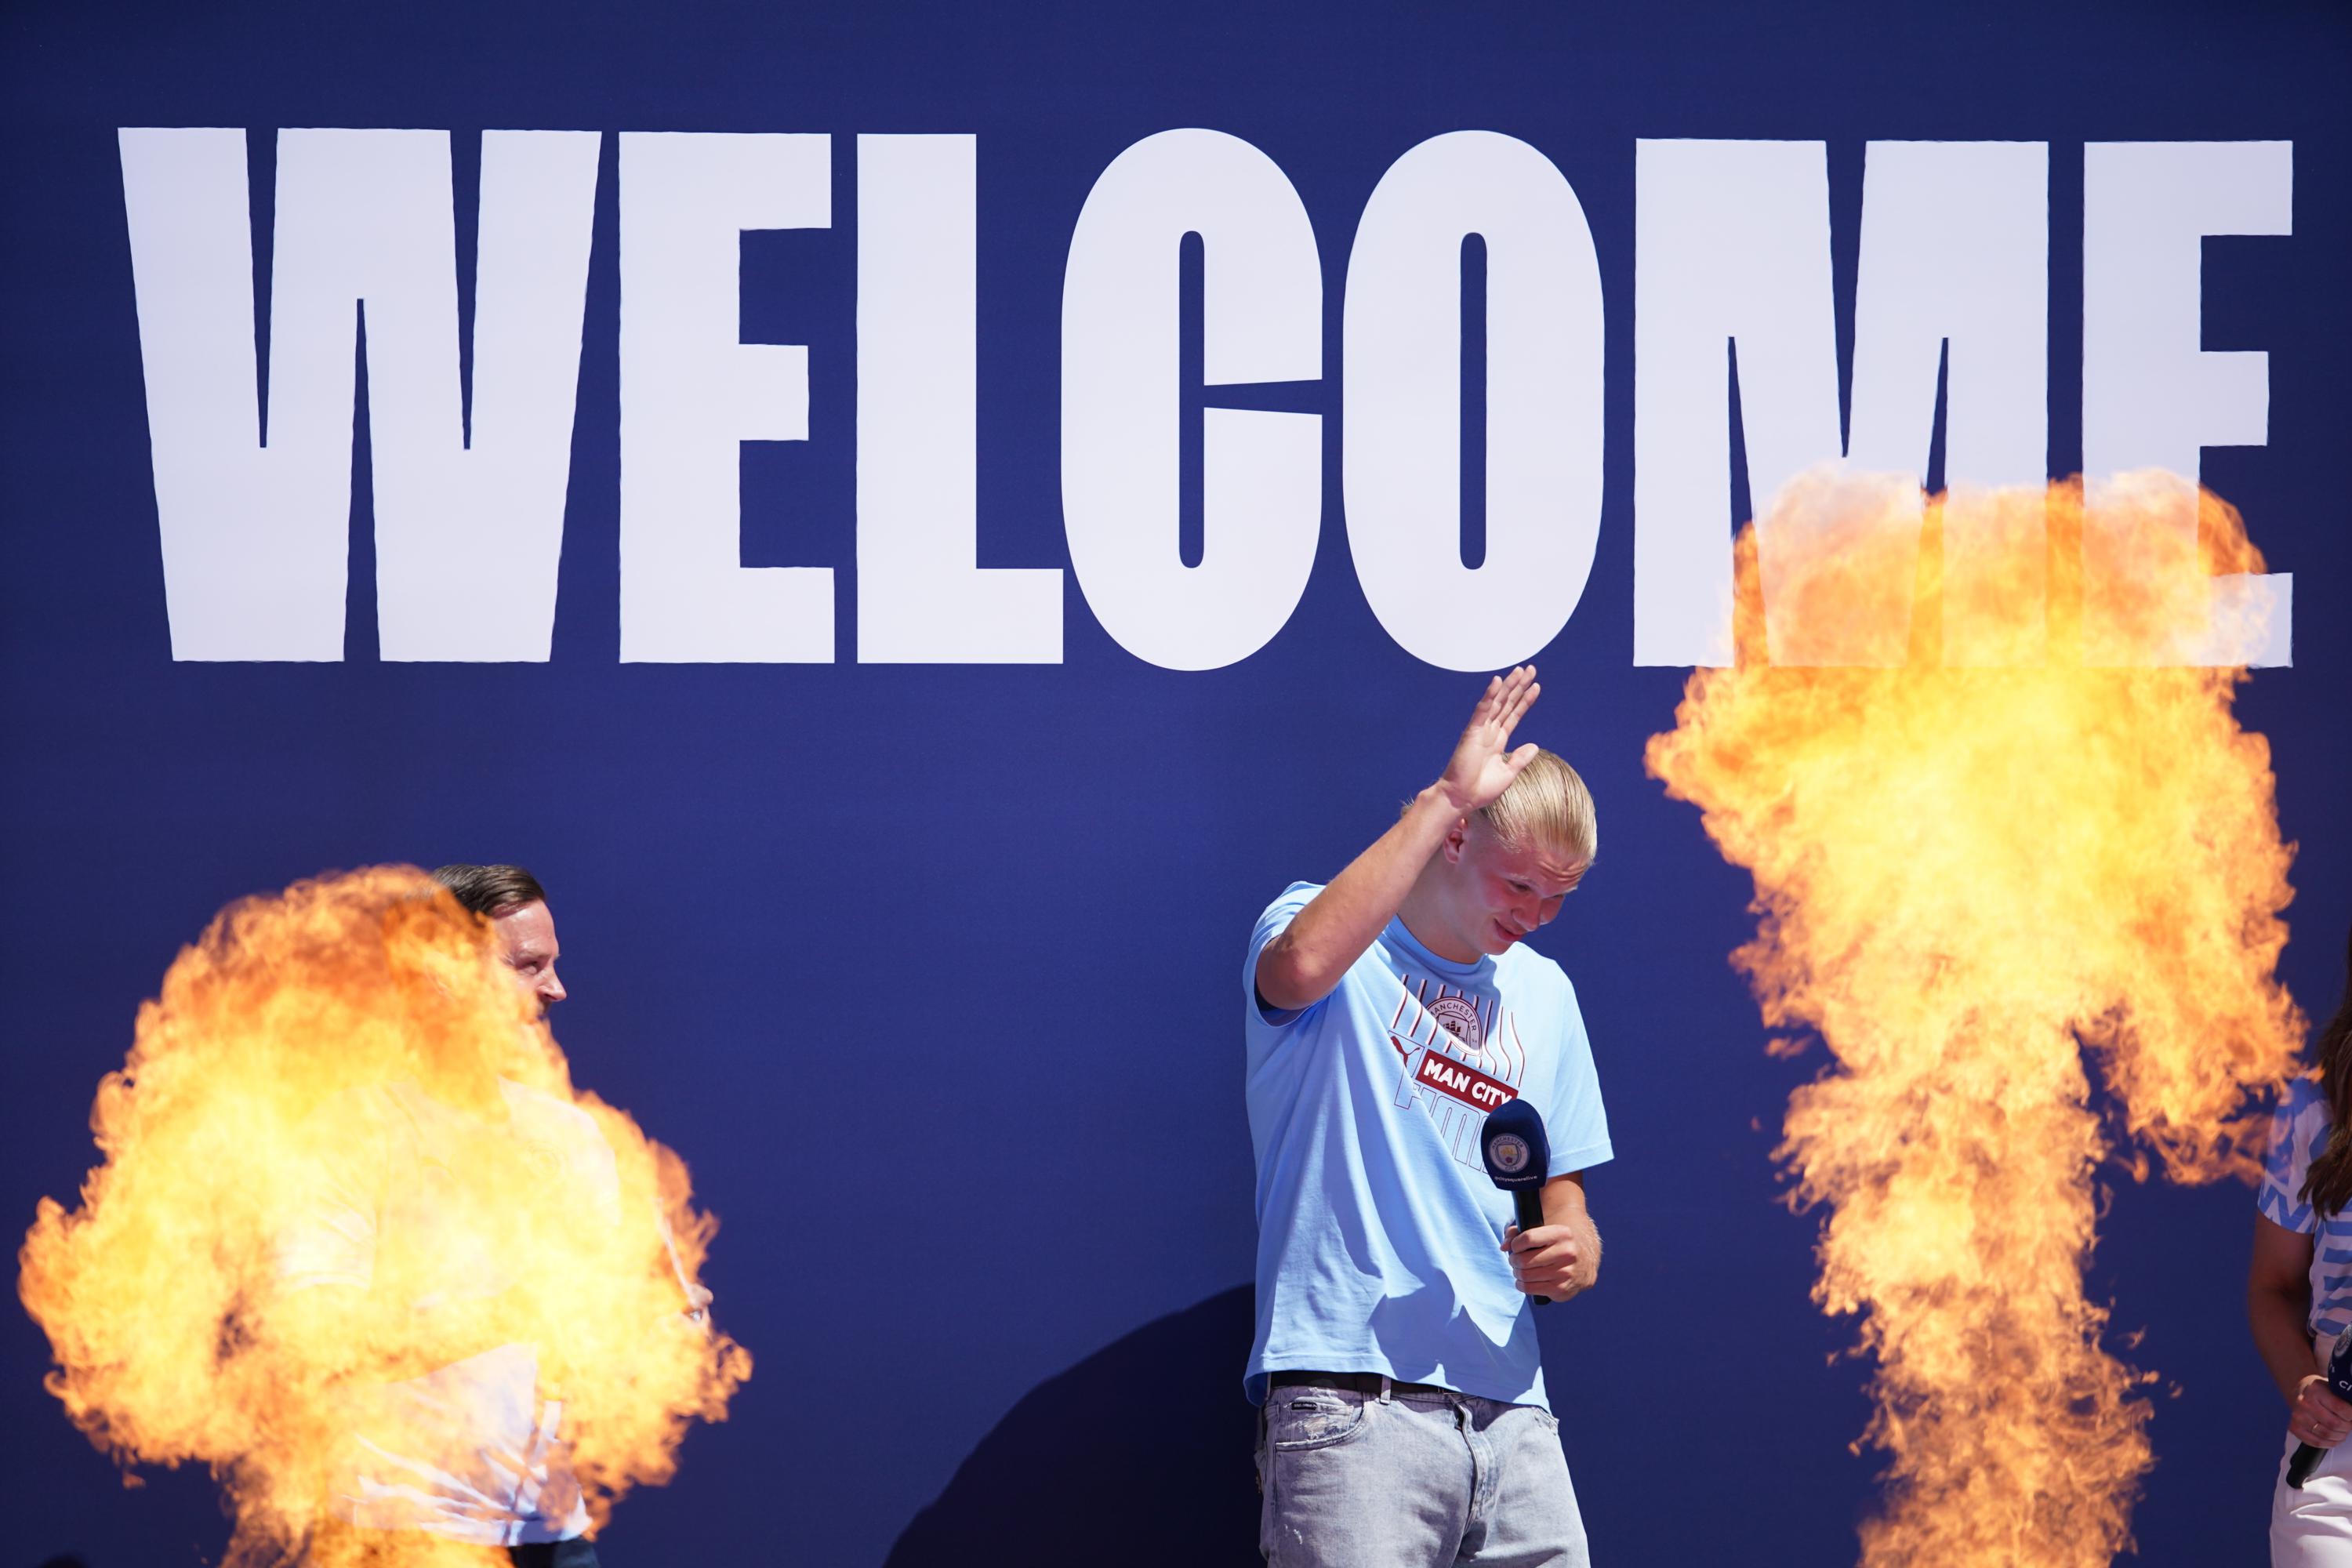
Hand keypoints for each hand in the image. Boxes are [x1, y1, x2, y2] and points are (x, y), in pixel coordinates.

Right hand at [1437, 667, 1542, 815]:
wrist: (1461, 799)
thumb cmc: (1480, 790)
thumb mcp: (1508, 774)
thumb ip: (1520, 758)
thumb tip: (1534, 745)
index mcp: (1497, 741)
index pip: (1513, 715)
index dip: (1525, 701)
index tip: (1536, 686)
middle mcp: (1489, 732)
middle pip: (1507, 703)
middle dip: (1519, 686)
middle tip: (1531, 669)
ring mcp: (1480, 731)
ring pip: (1497, 702)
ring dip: (1509, 686)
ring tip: (1521, 671)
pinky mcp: (1472, 732)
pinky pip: (1482, 710)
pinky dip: (1490, 695)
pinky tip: (1497, 682)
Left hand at [1501, 1222, 1585, 1301]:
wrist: (1586, 1260)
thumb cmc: (1558, 1243)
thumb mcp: (1544, 1229)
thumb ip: (1518, 1232)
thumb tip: (1504, 1246)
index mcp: (1562, 1234)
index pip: (1528, 1238)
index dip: (1516, 1244)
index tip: (1516, 1246)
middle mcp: (1567, 1253)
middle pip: (1524, 1260)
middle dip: (1514, 1260)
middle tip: (1515, 1260)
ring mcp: (1566, 1273)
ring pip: (1525, 1275)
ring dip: (1517, 1273)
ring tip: (1519, 1269)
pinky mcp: (1562, 1290)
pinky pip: (1531, 1289)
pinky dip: (1522, 1285)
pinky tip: (1524, 1280)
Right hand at [2293, 1374, 2351, 1447]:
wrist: (2299, 1392)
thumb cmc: (2319, 1392)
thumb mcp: (2331, 1387)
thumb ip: (2343, 1399)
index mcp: (2316, 1390)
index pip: (2340, 1408)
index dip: (2351, 1415)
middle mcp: (2304, 1403)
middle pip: (2334, 1424)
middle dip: (2347, 1427)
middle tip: (2349, 1424)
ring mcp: (2298, 1417)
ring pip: (2327, 1435)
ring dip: (2339, 1436)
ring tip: (2342, 1431)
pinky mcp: (2295, 1428)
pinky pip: (2317, 1442)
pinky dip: (2329, 1443)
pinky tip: (2333, 1438)